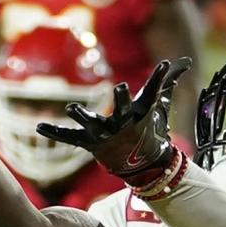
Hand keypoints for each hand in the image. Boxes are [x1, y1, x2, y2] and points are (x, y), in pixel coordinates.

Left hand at [35, 60, 188, 194]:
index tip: (163, 63)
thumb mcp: (159, 105)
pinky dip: (55, 132)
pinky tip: (39, 127)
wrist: (141, 164)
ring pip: (94, 125)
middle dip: (122, 101)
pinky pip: (71, 137)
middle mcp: (125, 124)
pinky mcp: (91, 143)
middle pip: (123, 111)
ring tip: (71, 107)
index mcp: (141, 113)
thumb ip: (167, 82)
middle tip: (119, 87)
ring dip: (84, 117)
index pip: (153, 92)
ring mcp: (107, 135)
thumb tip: (186, 62)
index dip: (158, 78)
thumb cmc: (148, 128)